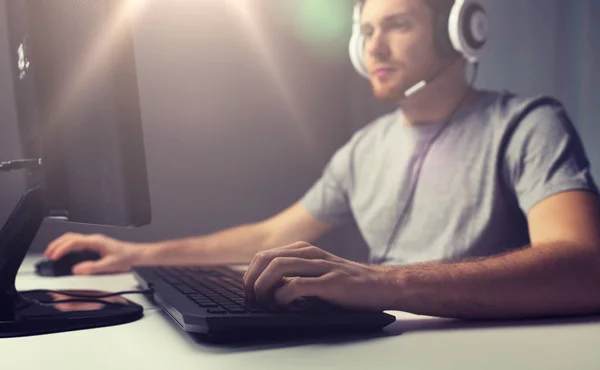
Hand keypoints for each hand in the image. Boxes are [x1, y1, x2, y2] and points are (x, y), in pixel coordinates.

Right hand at [44, 233, 143, 274]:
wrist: (135, 255)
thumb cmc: (125, 257)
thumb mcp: (109, 265)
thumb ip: (93, 268)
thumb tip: (77, 270)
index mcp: (96, 242)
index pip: (73, 242)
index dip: (61, 248)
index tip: (53, 256)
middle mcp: (94, 240)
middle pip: (70, 237)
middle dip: (57, 244)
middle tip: (48, 254)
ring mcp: (94, 242)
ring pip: (72, 239)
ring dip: (61, 244)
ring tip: (52, 253)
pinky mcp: (94, 245)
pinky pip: (77, 243)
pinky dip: (67, 247)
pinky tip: (64, 253)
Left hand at [243, 242, 395, 310]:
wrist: (382, 285)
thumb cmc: (348, 283)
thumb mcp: (317, 272)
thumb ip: (295, 274)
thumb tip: (266, 289)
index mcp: (304, 250)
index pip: (264, 255)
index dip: (249, 275)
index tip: (248, 293)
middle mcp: (310, 253)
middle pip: (265, 258)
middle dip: (251, 280)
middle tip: (251, 300)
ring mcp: (321, 266)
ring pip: (278, 267)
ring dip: (263, 287)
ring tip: (264, 303)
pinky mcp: (332, 282)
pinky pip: (298, 285)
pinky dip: (284, 297)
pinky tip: (286, 306)